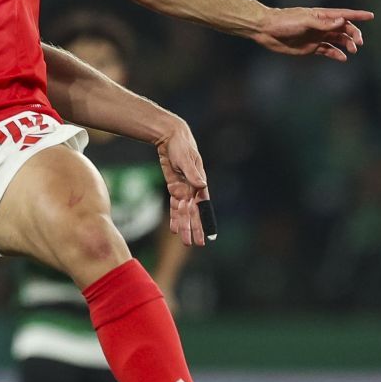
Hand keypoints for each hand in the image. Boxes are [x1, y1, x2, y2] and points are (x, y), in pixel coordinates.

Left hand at [153, 119, 212, 246]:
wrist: (171, 136)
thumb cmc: (181, 145)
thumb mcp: (186, 158)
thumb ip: (193, 173)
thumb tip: (202, 185)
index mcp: (200, 183)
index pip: (204, 206)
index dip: (206, 221)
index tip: (210, 234)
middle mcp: (193, 189)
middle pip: (193, 213)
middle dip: (193, 229)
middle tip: (194, 244)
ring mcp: (184, 189)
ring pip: (184, 213)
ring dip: (184, 226)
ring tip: (185, 242)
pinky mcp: (175, 187)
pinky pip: (175, 206)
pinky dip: (175, 217)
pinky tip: (175, 229)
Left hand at [253, 7, 373, 60]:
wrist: (266, 30)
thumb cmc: (284, 21)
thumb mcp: (304, 21)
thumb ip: (323, 23)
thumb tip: (342, 21)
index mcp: (321, 15)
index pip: (344, 14)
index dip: (358, 15)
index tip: (371, 16)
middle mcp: (321, 25)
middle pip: (344, 29)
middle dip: (354, 35)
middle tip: (358, 43)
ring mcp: (317, 37)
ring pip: (337, 40)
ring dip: (347, 44)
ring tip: (353, 51)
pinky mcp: (310, 47)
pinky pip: (327, 51)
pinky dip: (336, 54)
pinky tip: (343, 58)